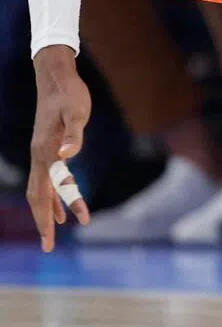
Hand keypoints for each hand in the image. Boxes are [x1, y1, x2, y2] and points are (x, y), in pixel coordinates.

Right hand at [28, 47, 90, 251]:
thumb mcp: (77, 111)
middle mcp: (40, 155)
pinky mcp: (47, 148)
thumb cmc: (69, 94)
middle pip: (39, 197)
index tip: (74, 224)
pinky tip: (61, 205)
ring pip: (41, 190)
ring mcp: (42, 153)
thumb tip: (69, 153)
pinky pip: (47, 179)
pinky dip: (53, 194)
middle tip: (49, 247)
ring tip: (56, 231)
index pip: (51, 188)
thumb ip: (73, 133)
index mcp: (46, 150)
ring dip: (48, 211)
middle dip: (44, 222)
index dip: (61, 208)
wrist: (56, 78)